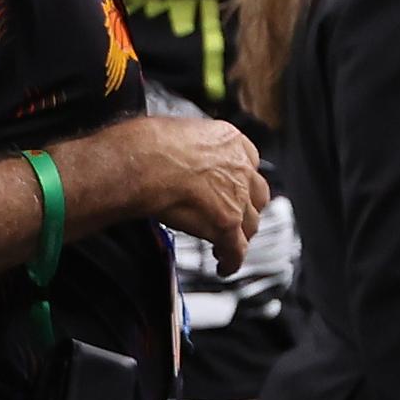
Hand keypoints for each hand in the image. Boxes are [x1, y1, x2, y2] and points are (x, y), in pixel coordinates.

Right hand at [65, 115, 266, 268]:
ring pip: (250, 224)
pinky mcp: (226, 224)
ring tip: (227, 244)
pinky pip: (236, 249)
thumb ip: (187, 146)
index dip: (240, 181)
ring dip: (240, 235)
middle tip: (234, 217)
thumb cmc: (146, 145)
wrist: (144, 163)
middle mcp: (240, 169)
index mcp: (230, 142)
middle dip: (246, 208)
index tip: (233, 189)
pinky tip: (224, 266)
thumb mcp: (176, 132)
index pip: (247, 164)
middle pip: (255, 195)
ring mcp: (237, 198)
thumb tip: (173, 153)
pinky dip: (231, 260)